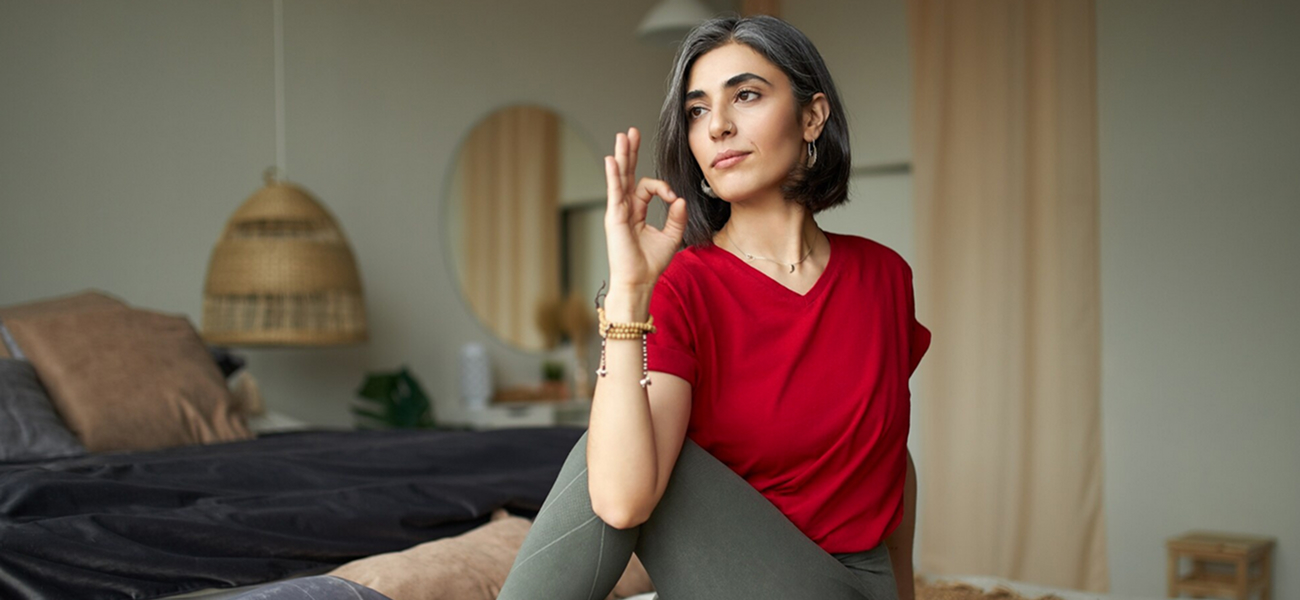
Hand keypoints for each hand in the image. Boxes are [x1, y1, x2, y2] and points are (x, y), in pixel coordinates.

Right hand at [603, 127, 688, 290]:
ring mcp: (618, 211)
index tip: (673, 198)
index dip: (662, 187)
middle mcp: (625, 208)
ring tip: (623, 137)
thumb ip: (677, 217)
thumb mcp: (671, 237)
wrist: (639, 282)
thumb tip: (680, 198)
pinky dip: (613, 175)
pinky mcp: (614, 217)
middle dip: (631, 152)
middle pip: (627, 174)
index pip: (646, 186)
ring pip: (620, 177)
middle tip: (631, 132)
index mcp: (636, 211)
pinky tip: (613, 160)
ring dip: (622, 156)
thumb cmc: (650, 264)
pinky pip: (614, 191)